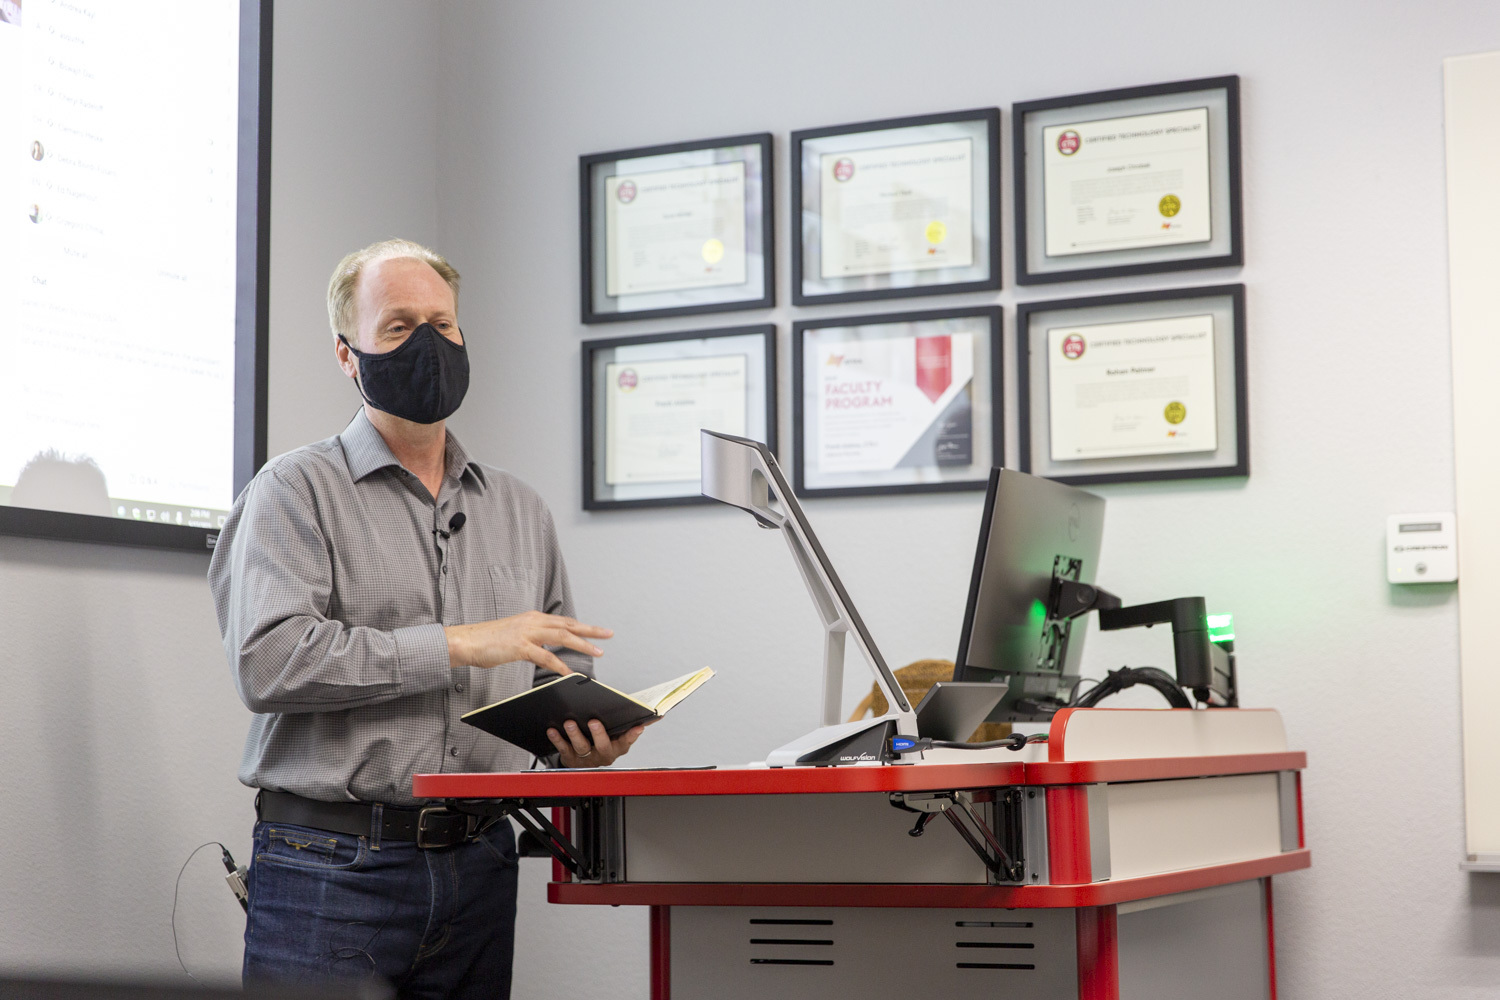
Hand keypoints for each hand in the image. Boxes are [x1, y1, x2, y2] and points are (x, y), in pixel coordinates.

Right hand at [444, 612, 611, 674]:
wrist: (467, 641)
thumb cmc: (488, 641)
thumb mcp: (514, 637)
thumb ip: (531, 641)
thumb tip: (543, 649)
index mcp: (532, 618)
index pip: (563, 621)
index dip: (581, 625)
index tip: (596, 630)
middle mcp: (533, 622)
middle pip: (568, 624)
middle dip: (590, 629)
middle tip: (608, 634)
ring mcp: (527, 633)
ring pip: (562, 636)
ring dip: (582, 644)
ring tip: (597, 651)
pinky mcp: (520, 647)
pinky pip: (545, 656)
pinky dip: (559, 664)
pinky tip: (569, 671)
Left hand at [546, 718, 644, 767]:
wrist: (583, 762)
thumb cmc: (603, 740)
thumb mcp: (618, 734)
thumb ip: (632, 725)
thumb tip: (657, 714)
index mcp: (618, 747)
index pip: (627, 741)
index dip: (633, 735)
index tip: (638, 726)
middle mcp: (603, 755)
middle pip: (603, 746)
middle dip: (599, 734)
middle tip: (594, 721)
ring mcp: (587, 758)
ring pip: (582, 747)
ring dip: (575, 734)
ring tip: (569, 722)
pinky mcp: (570, 759)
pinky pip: (563, 749)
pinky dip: (557, 739)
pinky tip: (552, 729)